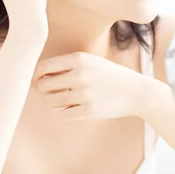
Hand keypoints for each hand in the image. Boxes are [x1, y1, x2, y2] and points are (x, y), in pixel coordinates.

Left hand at [34, 52, 165, 120]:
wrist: (136, 91)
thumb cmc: (110, 75)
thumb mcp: (91, 61)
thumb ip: (67, 65)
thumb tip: (38, 75)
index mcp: (78, 59)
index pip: (43, 67)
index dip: (37, 75)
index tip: (41, 79)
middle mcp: (79, 75)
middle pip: (44, 85)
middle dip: (43, 89)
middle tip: (50, 91)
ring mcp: (84, 94)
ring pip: (50, 101)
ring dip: (51, 102)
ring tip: (61, 100)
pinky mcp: (88, 111)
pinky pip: (62, 114)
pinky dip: (61, 112)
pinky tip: (69, 108)